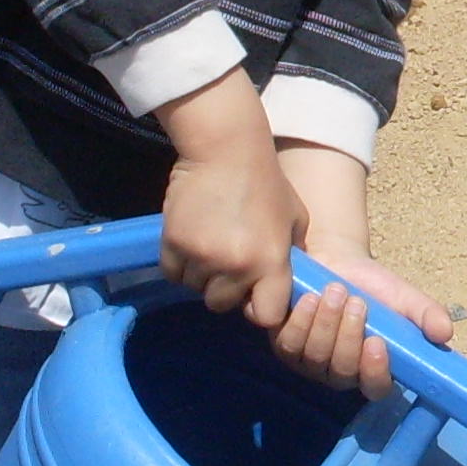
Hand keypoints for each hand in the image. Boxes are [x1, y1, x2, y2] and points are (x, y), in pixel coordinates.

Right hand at [154, 69, 308, 323]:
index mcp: (272, 262)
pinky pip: (172, 273)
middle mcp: (237, 266)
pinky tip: (191, 238)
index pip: (266, 316)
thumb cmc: (266, 182)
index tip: (254, 294)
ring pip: (194, 288)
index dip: (259, 307)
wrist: (225, 149)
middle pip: (221, 304)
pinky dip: (179, 262)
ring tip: (209, 243)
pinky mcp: (174, 243)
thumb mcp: (294, 218)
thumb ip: (290, 254)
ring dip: (200, 273)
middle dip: (224, 289)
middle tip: (227, 262)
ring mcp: (203, 256)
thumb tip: (287, 284)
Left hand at [275, 142, 455, 402]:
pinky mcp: (284, 347)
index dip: (374, 372)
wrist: (333, 261)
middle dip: (347, 336)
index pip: (375, 388)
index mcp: (371, 368)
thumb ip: (426, 314)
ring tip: (335, 291)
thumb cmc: (372, 285)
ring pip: (314, 358)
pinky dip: (301, 321)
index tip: (377, 342)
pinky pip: (289, 344)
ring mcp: (310, 363)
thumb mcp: (403, 297)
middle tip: (355, 300)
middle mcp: (339, 373)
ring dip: (325, 324)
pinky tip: (310, 298)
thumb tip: (445, 333)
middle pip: (341, 372)